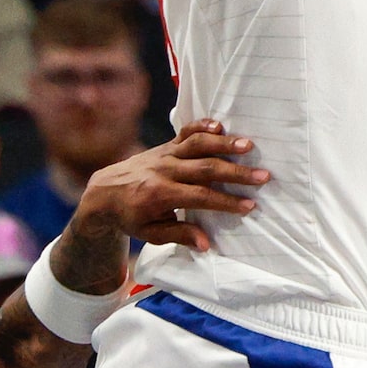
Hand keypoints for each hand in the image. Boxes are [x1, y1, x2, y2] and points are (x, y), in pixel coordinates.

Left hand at [75, 119, 268, 251]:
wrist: (103, 192)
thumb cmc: (130, 216)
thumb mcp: (150, 233)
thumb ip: (179, 235)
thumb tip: (206, 243)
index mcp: (160, 195)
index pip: (200, 197)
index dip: (226, 202)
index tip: (250, 206)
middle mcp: (164, 170)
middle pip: (205, 169)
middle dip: (236, 173)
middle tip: (263, 176)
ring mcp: (165, 154)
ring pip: (198, 145)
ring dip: (224, 144)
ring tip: (249, 145)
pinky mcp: (166, 145)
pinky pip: (185, 132)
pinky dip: (202, 126)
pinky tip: (220, 125)